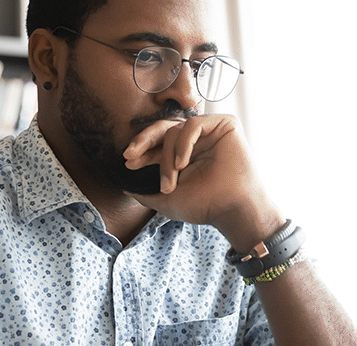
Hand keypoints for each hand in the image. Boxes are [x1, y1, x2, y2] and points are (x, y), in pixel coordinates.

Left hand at [123, 115, 282, 250]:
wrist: (231, 209)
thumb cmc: (205, 206)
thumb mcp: (167, 201)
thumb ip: (145, 194)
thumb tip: (125, 189)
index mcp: (184, 154)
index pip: (158, 144)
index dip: (142, 151)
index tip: (128, 162)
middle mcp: (196, 141)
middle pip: (163, 129)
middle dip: (143, 141)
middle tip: (131, 154)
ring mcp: (210, 132)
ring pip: (175, 130)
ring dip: (168, 156)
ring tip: (172, 180)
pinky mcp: (225, 124)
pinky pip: (194, 124)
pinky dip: (184, 142)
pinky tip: (183, 162)